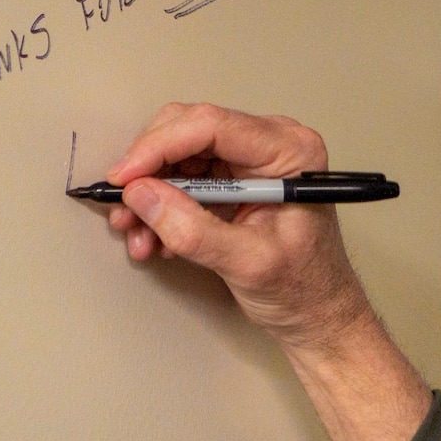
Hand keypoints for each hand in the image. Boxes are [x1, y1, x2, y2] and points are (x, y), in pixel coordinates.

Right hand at [106, 102, 368, 352]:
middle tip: (123, 207)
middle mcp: (270, 144)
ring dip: (149, 192)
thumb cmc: (303, 288)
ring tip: (136, 233)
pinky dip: (160, 205)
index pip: (211, 125)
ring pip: (178, 154)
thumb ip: (194, 230)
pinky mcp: (233, 179)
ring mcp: (250, 159)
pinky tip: (153, 237)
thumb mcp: (249, 264)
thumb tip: (141, 196)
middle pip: (188, 130)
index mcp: (289, 151)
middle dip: (149, 169)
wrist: (317, 314)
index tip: (124, 178)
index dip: (159, 147)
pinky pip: (183, 176)